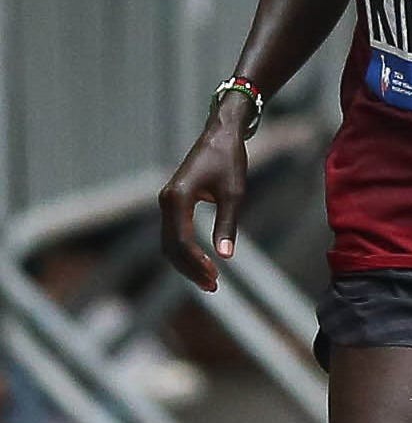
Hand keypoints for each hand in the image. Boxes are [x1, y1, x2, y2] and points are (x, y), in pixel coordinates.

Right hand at [157, 108, 252, 290]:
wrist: (220, 136)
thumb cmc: (229, 161)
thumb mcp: (234, 193)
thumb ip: (227, 224)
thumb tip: (226, 256)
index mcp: (177, 198)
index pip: (180, 240)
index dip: (196, 261)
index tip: (215, 275)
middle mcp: (166, 201)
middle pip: (170, 245)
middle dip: (190, 268)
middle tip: (213, 286)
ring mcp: (167, 202)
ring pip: (169, 242)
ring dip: (186, 263)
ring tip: (210, 281)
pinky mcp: (173, 203)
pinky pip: (173, 233)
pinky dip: (185, 251)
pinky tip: (202, 263)